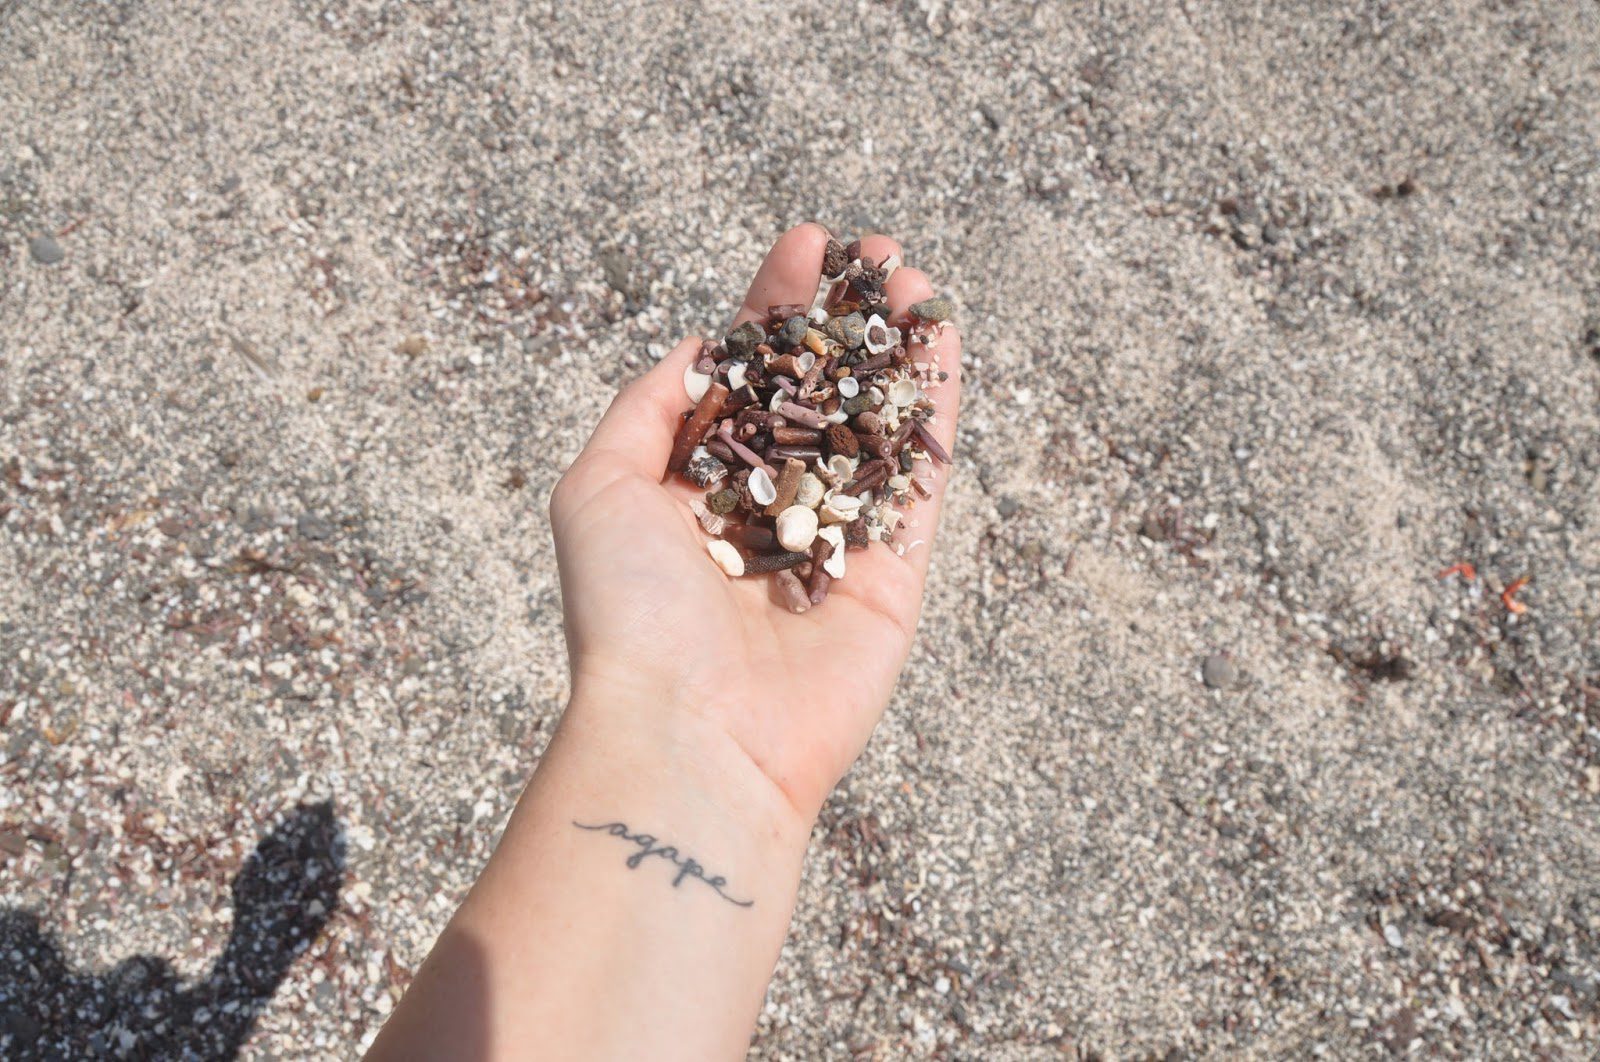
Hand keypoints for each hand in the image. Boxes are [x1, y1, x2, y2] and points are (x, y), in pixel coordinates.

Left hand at [548, 223, 961, 822]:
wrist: (689, 734)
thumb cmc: (628, 614)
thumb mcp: (595, 488)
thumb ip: (645, 410)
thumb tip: (699, 351)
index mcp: (692, 492)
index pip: (744, 381)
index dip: (774, 311)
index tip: (804, 245)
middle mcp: (766, 512)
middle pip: (816, 394)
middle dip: (845, 320)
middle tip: (874, 251)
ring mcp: (833, 545)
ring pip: (874, 428)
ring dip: (897, 350)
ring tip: (914, 277)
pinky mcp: (891, 582)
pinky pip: (920, 483)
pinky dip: (935, 412)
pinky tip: (943, 342)